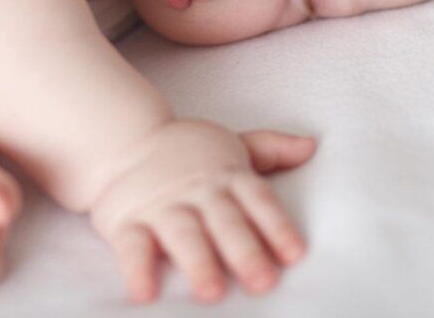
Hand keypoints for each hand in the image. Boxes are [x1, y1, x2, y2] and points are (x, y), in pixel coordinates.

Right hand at [88, 118, 316, 303]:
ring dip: (197, 262)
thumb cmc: (188, 154)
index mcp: (226, 175)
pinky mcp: (126, 221)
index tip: (295, 254)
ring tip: (212, 293)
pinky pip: (132, 246)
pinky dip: (137, 269)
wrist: (123, 140)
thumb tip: (310, 145)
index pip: (258, 200)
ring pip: (182, 234)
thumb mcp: (231, 145)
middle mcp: (197, 191)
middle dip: (244, 250)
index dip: (276, 226)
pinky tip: (145, 293)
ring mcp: (162, 206)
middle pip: (225, 221)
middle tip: (263, 282)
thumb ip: (270, 149)